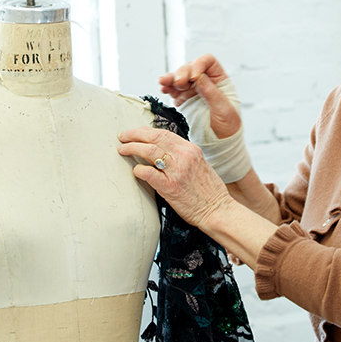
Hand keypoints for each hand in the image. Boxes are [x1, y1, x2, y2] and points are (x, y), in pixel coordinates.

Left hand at [117, 127, 232, 228]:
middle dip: (134, 135)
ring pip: (148, 150)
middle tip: (123, 137)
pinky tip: (135, 171)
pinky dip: (137, 170)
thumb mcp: (200, 165)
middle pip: (153, 137)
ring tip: (122, 150)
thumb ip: (184, 156)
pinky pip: (147, 173)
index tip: (136, 133)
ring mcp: (176, 171)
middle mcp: (184, 156)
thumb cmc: (209, 191)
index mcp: (191, 150)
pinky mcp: (169, 187)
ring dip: (131, 148)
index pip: (164, 133)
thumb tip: (163, 150)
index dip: (146, 131)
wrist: (218, 210)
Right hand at [159, 54, 240, 137]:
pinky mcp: (184, 98)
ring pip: (180, 77)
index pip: (208, 62)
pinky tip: (163, 88)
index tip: (194, 76)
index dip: (199, 65)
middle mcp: (206, 81)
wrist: (221, 141)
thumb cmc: (229, 126)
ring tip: (163, 82)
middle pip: (191, 68)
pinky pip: (174, 89)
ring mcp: (194, 89)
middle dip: (182, 73)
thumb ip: (212, 92)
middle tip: (178, 83)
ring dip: (171, 78)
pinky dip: (167, 88)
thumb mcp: (224, 109)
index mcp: (220, 80)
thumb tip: (199, 77)